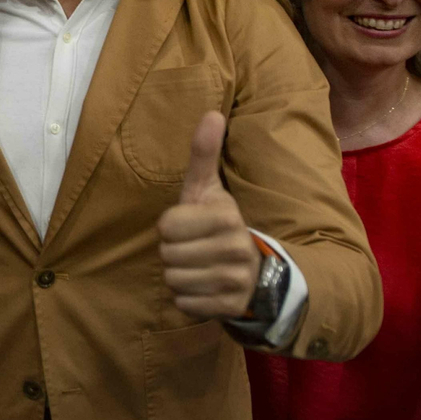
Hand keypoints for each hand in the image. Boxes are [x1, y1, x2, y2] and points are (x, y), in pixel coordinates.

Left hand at [157, 112, 259, 318]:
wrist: (254, 271)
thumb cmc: (218, 224)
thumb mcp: (208, 189)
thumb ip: (204, 153)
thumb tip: (211, 112)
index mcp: (226, 216)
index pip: (166, 226)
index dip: (170, 227)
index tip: (190, 226)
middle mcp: (236, 247)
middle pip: (168, 255)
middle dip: (174, 253)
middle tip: (194, 249)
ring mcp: (237, 280)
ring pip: (175, 281)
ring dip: (180, 277)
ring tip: (200, 268)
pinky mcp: (232, 307)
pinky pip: (185, 304)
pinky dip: (188, 299)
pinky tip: (205, 289)